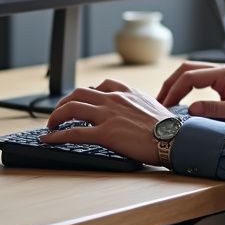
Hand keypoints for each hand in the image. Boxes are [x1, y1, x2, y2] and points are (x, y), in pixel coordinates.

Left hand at [39, 79, 173, 165]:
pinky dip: (57, 135)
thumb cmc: (170, 128)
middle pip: (79, 93)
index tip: (82, 101)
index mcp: (127, 92)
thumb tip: (137, 114)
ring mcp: (108, 115)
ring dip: (56, 116)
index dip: (87, 93)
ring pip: (72, 108)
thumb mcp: (155, 107)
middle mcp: (114, 99)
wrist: (176, 139)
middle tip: (58, 114)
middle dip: (64, 103)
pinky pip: (74, 132)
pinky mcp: (105, 133)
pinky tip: (49, 139)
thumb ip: (140, 106)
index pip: (101, 85)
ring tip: (51, 125)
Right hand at [157, 62, 224, 124]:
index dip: (174, 90)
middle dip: (169, 84)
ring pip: (189, 73)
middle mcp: (219, 70)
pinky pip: (196, 80)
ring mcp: (219, 75)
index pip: (189, 76)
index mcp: (222, 74)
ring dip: (175, 84)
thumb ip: (215, 109)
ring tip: (164, 102)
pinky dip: (183, 87)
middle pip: (185, 69)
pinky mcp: (220, 82)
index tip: (165, 106)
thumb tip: (190, 110)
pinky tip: (179, 101)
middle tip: (158, 103)